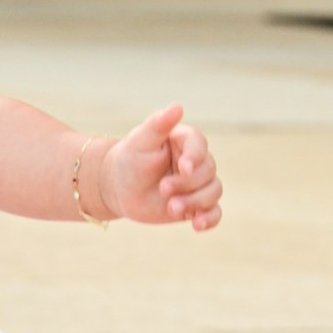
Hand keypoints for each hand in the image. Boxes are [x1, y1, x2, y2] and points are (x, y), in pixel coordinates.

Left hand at [98, 104, 222, 231]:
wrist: (118, 188)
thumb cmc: (128, 160)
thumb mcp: (139, 142)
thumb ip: (158, 125)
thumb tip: (177, 107)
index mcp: (185, 140)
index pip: (200, 145)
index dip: (194, 157)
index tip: (182, 168)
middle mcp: (196, 161)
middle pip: (208, 171)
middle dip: (187, 183)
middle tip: (163, 189)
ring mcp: (197, 184)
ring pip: (214, 192)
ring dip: (196, 202)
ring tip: (172, 208)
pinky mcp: (196, 205)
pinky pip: (214, 212)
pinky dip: (209, 219)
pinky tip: (197, 225)